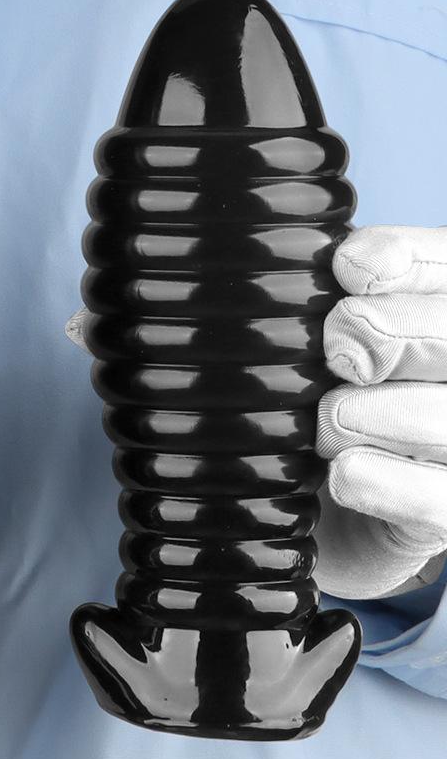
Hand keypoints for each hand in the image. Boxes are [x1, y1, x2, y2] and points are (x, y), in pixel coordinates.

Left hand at [316, 226, 446, 599]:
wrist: (326, 498)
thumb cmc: (334, 392)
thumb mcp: (333, 333)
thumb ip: (349, 292)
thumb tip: (350, 260)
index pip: (444, 263)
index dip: (401, 259)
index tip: (347, 270)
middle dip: (385, 331)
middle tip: (338, 353)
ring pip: (436, 419)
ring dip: (357, 415)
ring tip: (324, 423)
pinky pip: (433, 499)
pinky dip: (375, 479)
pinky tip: (341, 471)